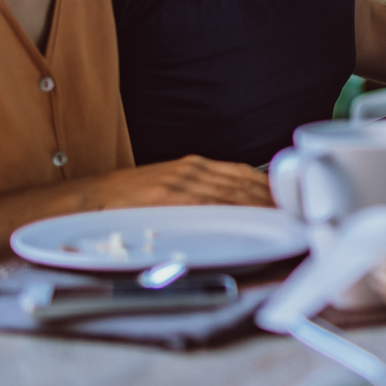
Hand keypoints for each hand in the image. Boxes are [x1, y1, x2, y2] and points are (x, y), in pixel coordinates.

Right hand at [87, 157, 272, 208]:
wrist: (92, 198)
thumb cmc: (130, 198)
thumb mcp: (170, 187)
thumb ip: (199, 192)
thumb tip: (231, 205)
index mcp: (194, 167)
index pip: (241, 173)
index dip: (267, 186)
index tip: (287, 199)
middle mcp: (191, 170)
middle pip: (241, 183)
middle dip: (270, 198)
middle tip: (294, 212)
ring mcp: (180, 182)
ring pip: (229, 193)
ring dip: (257, 206)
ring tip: (280, 218)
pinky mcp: (167, 197)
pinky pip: (207, 204)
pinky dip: (231, 211)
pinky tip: (247, 219)